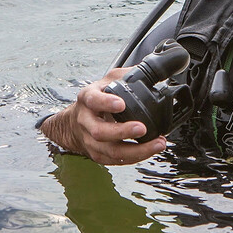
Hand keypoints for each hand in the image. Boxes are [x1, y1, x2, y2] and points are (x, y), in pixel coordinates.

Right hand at [40, 69, 166, 165]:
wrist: (75, 123)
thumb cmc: (96, 100)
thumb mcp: (108, 81)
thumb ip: (127, 75)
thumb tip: (152, 71)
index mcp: (87, 99)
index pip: (93, 100)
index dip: (106, 103)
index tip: (121, 104)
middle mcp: (86, 121)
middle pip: (100, 132)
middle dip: (122, 132)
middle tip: (142, 127)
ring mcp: (90, 141)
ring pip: (110, 151)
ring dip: (136, 150)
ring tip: (157, 143)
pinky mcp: (98, 155)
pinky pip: (116, 161)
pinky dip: (135, 157)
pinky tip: (149, 151)